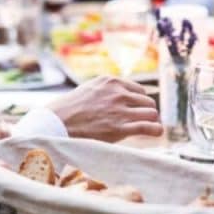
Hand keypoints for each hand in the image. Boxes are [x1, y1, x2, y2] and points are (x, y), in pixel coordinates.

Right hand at [47, 76, 162, 141]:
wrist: (57, 123)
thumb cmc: (70, 109)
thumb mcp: (90, 89)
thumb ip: (107, 90)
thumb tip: (123, 96)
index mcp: (111, 81)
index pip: (139, 90)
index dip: (138, 102)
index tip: (136, 111)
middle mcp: (118, 93)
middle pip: (147, 102)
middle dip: (145, 111)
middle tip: (141, 121)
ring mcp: (120, 110)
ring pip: (151, 113)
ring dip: (150, 121)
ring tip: (147, 127)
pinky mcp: (121, 128)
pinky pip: (148, 127)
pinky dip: (155, 130)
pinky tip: (156, 132)